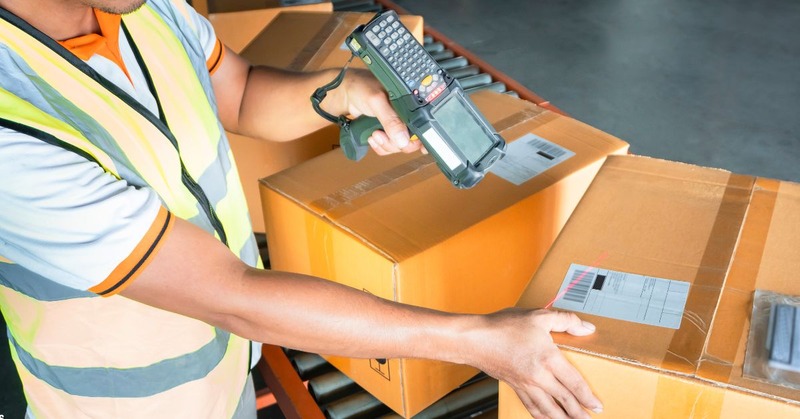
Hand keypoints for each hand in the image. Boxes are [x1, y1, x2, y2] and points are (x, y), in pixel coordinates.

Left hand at [340, 69, 424, 155]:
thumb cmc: (361, 88)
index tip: (413, 146)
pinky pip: (388, 147)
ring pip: (399, 146)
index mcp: (410, 104)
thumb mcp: (377, 101)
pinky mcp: (387, 132)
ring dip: (385, 144)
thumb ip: (391, 120)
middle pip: (411, 141)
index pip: (423, 126)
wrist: (345, 94)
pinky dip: (380, 146)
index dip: (420, 139)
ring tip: (374, 134)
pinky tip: (372, 137)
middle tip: (381, 134)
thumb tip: (403, 140)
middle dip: (395, 143)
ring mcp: (396, 125)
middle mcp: (406, 116)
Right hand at [475, 309, 601, 417]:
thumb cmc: (503, 327)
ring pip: (548, 409)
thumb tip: (587, 328)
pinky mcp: (514, 387)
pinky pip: (531, 406)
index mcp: (548, 358)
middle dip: (578, 413)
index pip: (574, 383)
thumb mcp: (539, 316)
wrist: (474, 339)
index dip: (587, 397)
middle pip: (564, 400)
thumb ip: (566, 321)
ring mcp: (525, 384)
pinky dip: (541, 416)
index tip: (596, 405)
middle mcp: (538, 376)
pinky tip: (545, 418)